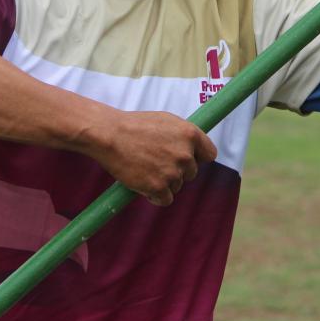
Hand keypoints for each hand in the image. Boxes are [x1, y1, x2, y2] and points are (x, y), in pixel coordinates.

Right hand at [84, 110, 217, 205]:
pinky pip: (165, 199)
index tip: (187, 159)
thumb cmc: (135, 125)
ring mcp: (173, 172)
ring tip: (145, 169)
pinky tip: (144, 184)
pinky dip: (155, 196)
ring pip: (177, 186)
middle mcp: (185, 154)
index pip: (209, 154)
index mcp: (190, 134)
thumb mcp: (166, 120)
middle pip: (191, 173)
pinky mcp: (158, 187)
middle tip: (156, 162)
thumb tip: (194, 148)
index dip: (197, 158)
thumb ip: (183, 135)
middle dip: (177, 170)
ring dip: (164, 182)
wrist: (110, 136)